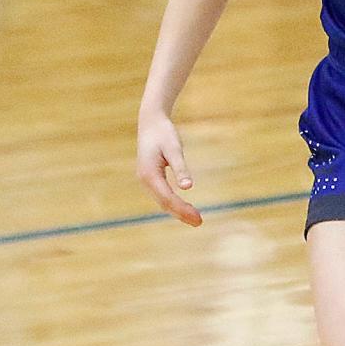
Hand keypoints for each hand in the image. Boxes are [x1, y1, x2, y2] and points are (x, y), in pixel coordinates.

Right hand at [136, 112, 202, 226]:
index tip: (198, 218)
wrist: (151, 122)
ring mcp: (146, 180)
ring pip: (162, 201)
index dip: (182, 209)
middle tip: (199, 222)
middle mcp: (145, 180)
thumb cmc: (164, 133)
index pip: (167, 199)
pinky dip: (174, 204)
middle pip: (164, 204)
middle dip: (181, 214)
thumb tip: (188, 187)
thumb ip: (180, 167)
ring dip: (178, 211)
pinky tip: (185, 207)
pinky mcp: (150, 178)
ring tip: (195, 219)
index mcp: (149, 175)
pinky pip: (162, 196)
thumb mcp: (174, 149)